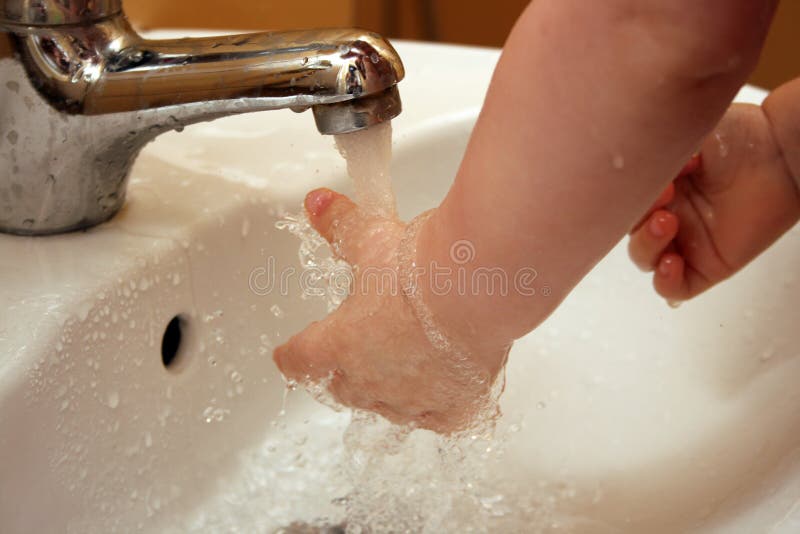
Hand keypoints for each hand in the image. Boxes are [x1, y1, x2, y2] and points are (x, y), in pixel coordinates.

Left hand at [273, 188, 510, 432]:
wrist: (476, 286)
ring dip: (389, 391)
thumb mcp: (370, 237)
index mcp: (338, 344)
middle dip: (344, 373)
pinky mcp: (455, 407)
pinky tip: (443, 398)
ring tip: (400, 371)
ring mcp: (413, 399)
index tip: (287, 354)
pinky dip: (439, 409)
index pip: (300, 359)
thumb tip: (316, 203)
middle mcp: (370, 381)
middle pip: (344, 388)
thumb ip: (340, 225)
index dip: (293, 355)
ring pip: (389, 407)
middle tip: (353, 355)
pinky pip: (440, 419)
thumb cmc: (420, 266)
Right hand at [628, 103, 799, 300]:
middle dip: (637, 219)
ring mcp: (687, 242)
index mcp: (655, 187)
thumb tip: (631, 169)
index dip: (622, 199)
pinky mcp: (708, 266)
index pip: (620, 206)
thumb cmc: (741, 135)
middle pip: (628, 232)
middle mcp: (668, 213)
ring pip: (645, 259)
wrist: (782, 152)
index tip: (642, 179)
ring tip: (668, 222)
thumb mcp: (683, 136)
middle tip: (662, 199)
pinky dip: (665, 280)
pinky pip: (674, 288)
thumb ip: (650, 154)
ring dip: (647, 245)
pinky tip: (672, 262)